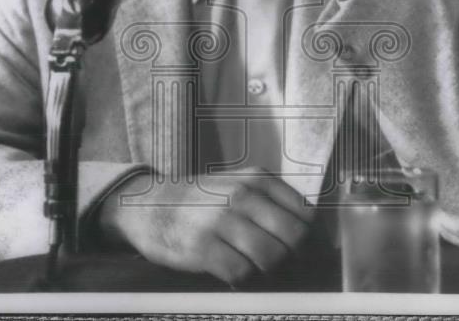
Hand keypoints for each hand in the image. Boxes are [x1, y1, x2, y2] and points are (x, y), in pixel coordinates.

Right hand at [98, 169, 313, 284]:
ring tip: (252, 265)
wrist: (149, 205)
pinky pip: (241, 273)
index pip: (304, 213)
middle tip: (277, 260)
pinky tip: (232, 271)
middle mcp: (242, 196)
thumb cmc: (200, 200)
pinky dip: (242, 279)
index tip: (299, 247)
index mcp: (256, 179)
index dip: (307, 236)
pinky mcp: (203, 248)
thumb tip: (309, 233)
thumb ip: (270, 200)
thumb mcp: (237, 183)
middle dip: (290, 255)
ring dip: (266, 269)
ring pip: (271, 257)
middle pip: (293, 237)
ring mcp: (222, 221)